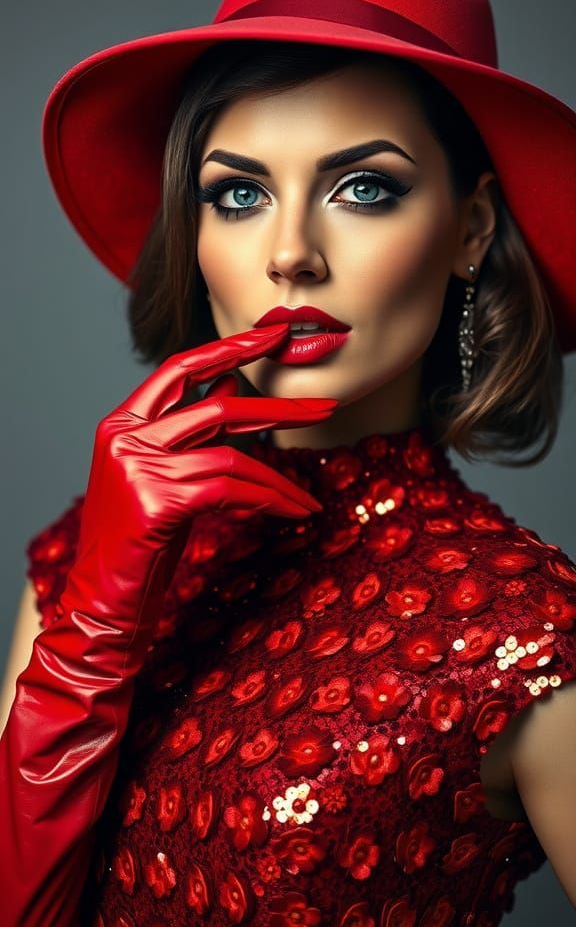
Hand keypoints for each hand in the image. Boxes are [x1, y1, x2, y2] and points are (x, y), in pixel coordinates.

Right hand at [0, 323, 336, 925]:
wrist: (100, 605)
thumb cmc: (135, 546)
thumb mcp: (161, 478)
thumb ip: (192, 437)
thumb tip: (237, 394)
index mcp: (122, 422)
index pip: (181, 366)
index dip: (230, 349)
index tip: (273, 335)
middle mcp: (125, 435)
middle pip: (216, 400)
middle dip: (277, 405)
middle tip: (325, 405)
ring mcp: (137, 465)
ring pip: (231, 451)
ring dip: (280, 476)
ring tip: (310, 497)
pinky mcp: (156, 500)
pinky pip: (231, 487)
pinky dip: (270, 499)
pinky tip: (294, 512)